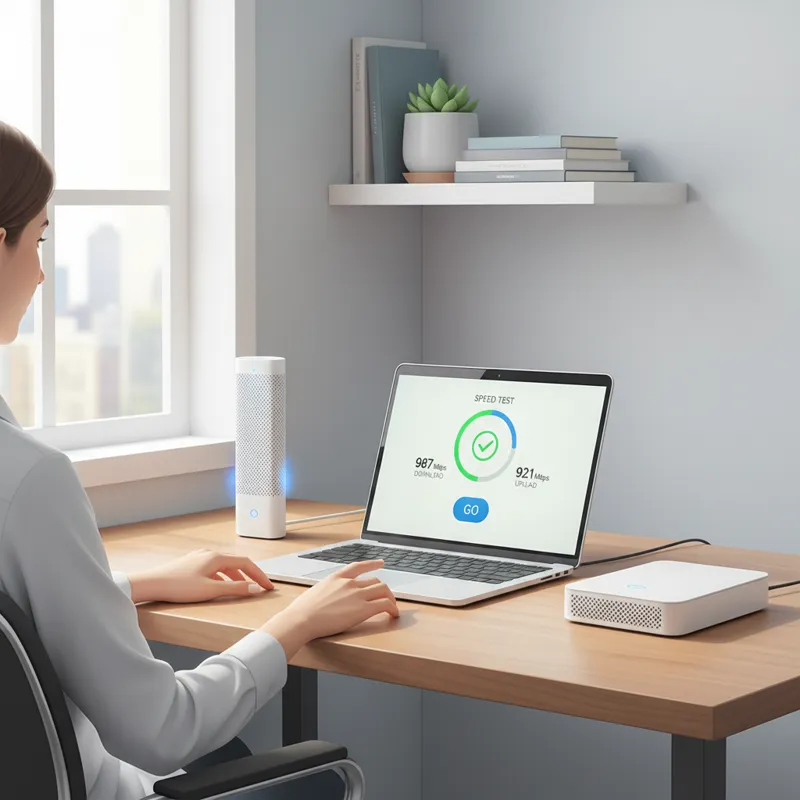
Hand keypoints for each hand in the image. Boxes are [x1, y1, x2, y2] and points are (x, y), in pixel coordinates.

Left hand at [128, 549, 273, 603]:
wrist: (151, 584)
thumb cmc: (178, 586)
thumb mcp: (210, 590)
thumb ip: (235, 589)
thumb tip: (255, 589)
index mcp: (216, 557)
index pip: (246, 563)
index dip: (259, 575)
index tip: (268, 586)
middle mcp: (209, 554)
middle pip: (237, 563)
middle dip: (250, 575)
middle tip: (259, 587)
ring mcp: (199, 558)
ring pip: (224, 566)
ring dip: (236, 576)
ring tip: (242, 588)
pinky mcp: (190, 564)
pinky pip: (214, 568)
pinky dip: (223, 577)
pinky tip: (219, 586)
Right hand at [262, 560, 398, 658]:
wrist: (302, 619)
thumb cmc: (303, 610)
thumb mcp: (315, 592)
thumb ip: (327, 591)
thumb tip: (328, 597)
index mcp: (337, 577)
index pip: (359, 566)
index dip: (372, 564)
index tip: (381, 563)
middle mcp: (349, 583)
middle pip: (375, 580)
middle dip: (383, 589)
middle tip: (386, 596)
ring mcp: (357, 595)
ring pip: (383, 590)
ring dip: (390, 598)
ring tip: (392, 606)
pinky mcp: (363, 609)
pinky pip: (385, 604)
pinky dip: (393, 608)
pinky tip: (393, 614)